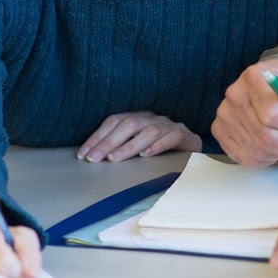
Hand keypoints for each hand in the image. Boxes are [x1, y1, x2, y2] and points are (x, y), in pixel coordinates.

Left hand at [78, 111, 201, 161]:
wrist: (194, 152)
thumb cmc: (161, 152)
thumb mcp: (138, 147)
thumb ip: (120, 148)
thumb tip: (92, 158)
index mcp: (139, 118)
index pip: (114, 122)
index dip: (97, 137)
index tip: (83, 154)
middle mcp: (153, 118)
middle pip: (129, 124)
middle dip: (108, 142)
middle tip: (94, 159)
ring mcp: (170, 125)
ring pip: (148, 131)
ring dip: (130, 145)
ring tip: (115, 158)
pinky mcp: (185, 135)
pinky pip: (171, 137)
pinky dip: (158, 145)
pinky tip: (146, 155)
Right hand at [212, 59, 277, 166]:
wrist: (272, 85)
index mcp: (254, 77)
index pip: (273, 113)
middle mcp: (235, 95)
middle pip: (265, 137)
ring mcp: (225, 115)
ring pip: (258, 151)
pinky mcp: (221, 132)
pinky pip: (247, 158)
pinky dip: (268, 159)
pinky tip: (277, 148)